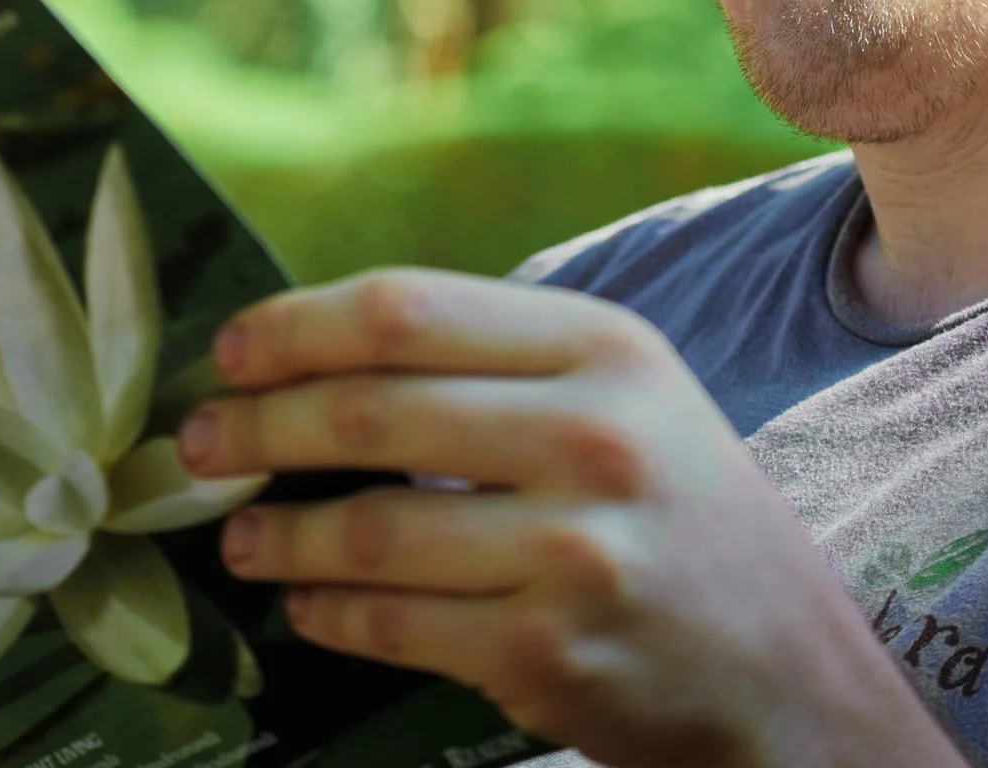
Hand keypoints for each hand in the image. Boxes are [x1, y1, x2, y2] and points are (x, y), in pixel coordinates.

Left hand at [179, 269, 966, 767]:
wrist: (789, 678)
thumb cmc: (683, 523)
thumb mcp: (626, 403)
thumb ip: (497, 368)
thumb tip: (316, 360)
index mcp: (606, 349)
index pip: (407, 309)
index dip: (294, 327)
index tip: (231, 351)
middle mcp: (596, 437)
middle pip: (370, 407)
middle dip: (258, 426)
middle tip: (198, 444)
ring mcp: (575, 549)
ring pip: (366, 524)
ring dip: (275, 530)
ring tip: (238, 536)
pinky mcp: (548, 652)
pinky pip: (391, 621)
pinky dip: (326, 610)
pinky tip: (303, 599)